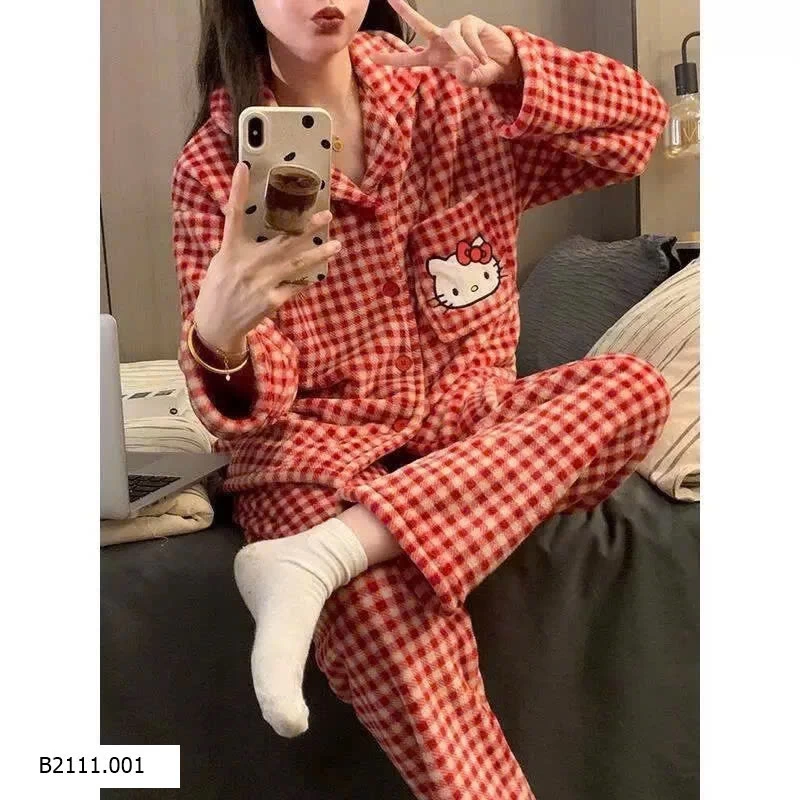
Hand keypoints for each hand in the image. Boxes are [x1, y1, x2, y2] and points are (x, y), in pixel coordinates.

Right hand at [193, 161, 340, 353]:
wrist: (217, 326)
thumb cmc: (218, 291)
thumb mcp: (220, 264)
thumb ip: (237, 246)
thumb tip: (252, 227)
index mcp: (230, 251)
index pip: (233, 215)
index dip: (237, 190)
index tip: (243, 167)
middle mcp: (247, 264)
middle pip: (282, 240)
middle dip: (307, 227)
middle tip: (326, 214)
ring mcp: (262, 283)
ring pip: (296, 264)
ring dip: (318, 254)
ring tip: (336, 244)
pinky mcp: (272, 300)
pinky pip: (295, 286)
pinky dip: (305, 281)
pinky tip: (316, 275)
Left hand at [370, 0, 521, 87]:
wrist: (504, 63)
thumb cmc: (483, 72)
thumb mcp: (473, 81)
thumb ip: (466, 76)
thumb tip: (463, 61)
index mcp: (434, 58)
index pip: (410, 59)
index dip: (392, 59)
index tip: (373, 58)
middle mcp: (441, 40)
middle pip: (420, 24)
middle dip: (405, 11)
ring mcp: (455, 29)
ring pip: (452, 36)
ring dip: (464, 51)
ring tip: (477, 63)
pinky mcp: (470, 22)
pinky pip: (468, 34)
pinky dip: (476, 48)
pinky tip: (483, 58)